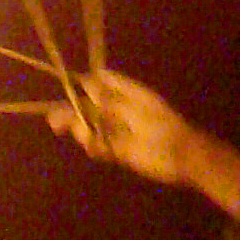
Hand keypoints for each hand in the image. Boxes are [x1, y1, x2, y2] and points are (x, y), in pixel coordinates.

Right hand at [47, 71, 196, 188]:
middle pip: (89, 104)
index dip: (84, 82)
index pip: (101, 80)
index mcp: (127, 94)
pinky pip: (98, 146)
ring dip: (83, 132)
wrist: (183, 159)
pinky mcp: (118, 150)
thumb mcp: (135, 110)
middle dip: (73, 111)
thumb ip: (109, 100)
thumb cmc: (163, 130)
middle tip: (56, 123)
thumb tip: (88, 82)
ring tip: (88, 140)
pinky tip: (99, 151)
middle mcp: (119, 109)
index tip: (67, 87)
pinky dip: (95, 148)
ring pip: (90, 126)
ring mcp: (118, 130)